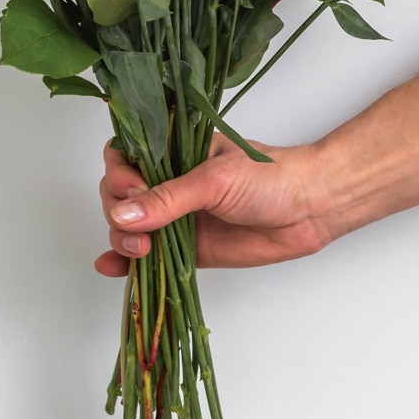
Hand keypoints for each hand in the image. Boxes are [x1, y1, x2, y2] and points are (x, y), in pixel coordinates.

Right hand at [94, 133, 339, 275]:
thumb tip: (123, 214)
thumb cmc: (269, 176)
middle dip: (117, 211)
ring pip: (129, 226)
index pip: (124, 156)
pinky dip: (124, 263)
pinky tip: (109, 266)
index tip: (131, 189)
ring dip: (122, 239)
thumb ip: (168, 199)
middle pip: (118, 194)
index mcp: (174, 151)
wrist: (309, 208)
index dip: (118, 173)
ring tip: (140, 250)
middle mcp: (169, 182)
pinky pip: (149, 256)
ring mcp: (176, 217)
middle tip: (138, 227)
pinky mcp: (186, 248)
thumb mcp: (214, 180)